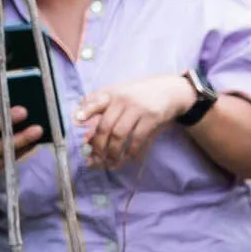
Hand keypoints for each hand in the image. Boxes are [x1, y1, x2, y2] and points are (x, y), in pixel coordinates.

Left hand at [75, 73, 198, 169]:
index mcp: (113, 92)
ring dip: (114, 152)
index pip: (96, 100)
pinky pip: (138, 138)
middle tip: (96, 158)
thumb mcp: (122, 92)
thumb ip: (102, 104)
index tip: (77, 121)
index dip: (86, 111)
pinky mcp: (153, 116)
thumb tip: (80, 123)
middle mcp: (124, 98)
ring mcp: (139, 107)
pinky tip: (131, 157)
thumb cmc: (142, 94)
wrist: (173, 89)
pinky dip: (132, 151)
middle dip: (99, 146)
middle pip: (105, 126)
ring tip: (112, 161)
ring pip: (120, 135)